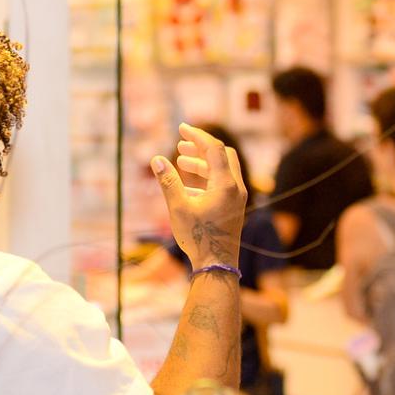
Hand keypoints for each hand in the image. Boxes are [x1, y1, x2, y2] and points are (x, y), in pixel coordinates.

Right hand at [153, 123, 246, 270]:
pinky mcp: (234, 208)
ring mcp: (237, 199)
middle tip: (181, 145)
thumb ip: (168, 182)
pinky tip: (187, 186)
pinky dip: (206, 179)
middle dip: (202, 147)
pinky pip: (222, 185)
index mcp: (226, 185)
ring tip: (181, 162)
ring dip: (202, 163)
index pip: (214, 149)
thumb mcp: (178, 208)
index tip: (181, 128)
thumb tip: (156, 159)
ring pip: (223, 170)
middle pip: (223, 155)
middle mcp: (236, 188)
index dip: (197, 136)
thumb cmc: (198, 238)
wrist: (217, 266)